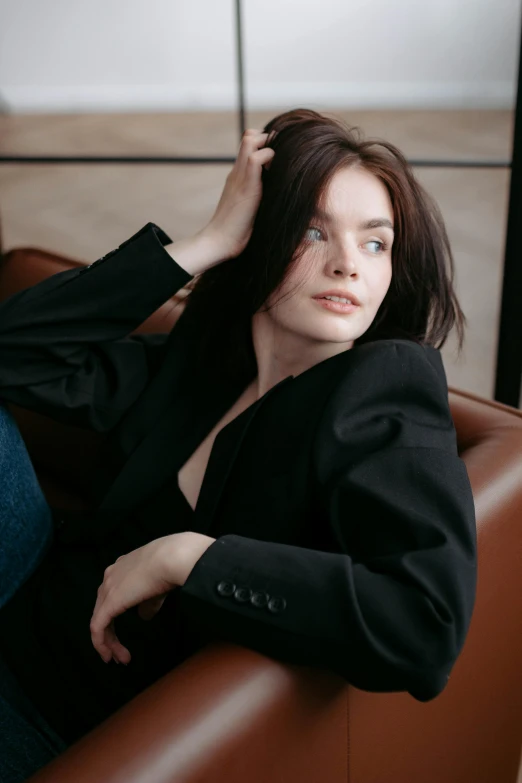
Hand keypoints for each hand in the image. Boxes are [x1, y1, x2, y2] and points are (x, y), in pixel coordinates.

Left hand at [90, 532, 214, 663]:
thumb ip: (148, 603)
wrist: (171, 559)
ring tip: (119, 658)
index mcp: (121, 568)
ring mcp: (108, 588)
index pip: (111, 595)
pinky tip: (109, 655)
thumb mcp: (157, 588)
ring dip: (108, 642)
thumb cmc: (169, 567)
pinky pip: (98, 628)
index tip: (123, 631)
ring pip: (99, 620)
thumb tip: (144, 616)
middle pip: (103, 609)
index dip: (115, 616)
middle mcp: (110, 576)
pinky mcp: (109, 603)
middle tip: (118, 653)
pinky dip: (102, 643)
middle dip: (109, 634)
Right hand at [202, 129, 275, 260]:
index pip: (248, 146)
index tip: (277, 158)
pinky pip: (255, 159)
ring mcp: (239, 177)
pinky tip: (275, 171)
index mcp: (237, 177)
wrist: (220, 241)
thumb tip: (276, 198)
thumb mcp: (250, 208)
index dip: (263, 144)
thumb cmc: (236, 231)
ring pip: (250, 141)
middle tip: (280, 156)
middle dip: (267, 138)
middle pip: (248, 137)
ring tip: (277, 162)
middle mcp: (237, 172)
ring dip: (268, 144)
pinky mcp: (245, 187)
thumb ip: (258, 198)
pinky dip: (269, 158)